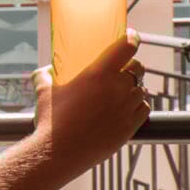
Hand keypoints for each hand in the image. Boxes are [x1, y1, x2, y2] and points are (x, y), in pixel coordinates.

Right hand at [33, 37, 150, 171]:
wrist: (59, 153)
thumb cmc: (51, 121)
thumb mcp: (44, 92)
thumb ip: (45, 75)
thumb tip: (45, 70)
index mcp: (99, 74)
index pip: (126, 47)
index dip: (132, 39)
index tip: (132, 37)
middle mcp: (117, 88)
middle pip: (138, 68)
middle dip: (132, 66)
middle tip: (123, 70)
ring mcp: (126, 108)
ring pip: (142, 89)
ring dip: (135, 88)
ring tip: (123, 92)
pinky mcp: (130, 126)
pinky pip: (144, 109)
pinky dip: (139, 106)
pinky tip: (127, 107)